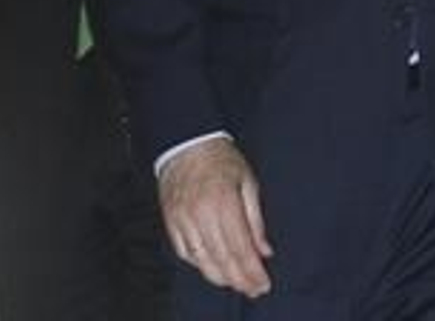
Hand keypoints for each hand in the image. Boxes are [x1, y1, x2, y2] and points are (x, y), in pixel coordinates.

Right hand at [159, 136, 273, 297]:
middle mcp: (200, 214)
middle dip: (239, 279)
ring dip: (219, 276)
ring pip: (201, 260)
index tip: (263, 284)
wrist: (187, 145)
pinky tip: (212, 268)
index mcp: (224, 202)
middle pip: (221, 258)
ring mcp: (182, 219)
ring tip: (236, 283)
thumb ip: (256, 219)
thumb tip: (264, 250)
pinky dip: (199, 265)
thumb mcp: (248, 182)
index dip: (252, 270)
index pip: (240, 247)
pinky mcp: (170, 222)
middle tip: (253, 289)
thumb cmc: (222, 160)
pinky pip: (184, 253)